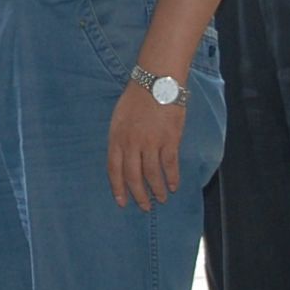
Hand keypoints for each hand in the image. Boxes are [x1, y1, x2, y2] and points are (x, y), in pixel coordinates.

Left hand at [107, 83, 182, 209]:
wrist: (157, 82)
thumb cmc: (136, 98)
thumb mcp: (118, 118)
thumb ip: (120, 139)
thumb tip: (123, 160)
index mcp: (116, 138)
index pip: (114, 169)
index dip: (118, 187)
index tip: (122, 202)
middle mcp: (132, 143)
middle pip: (133, 176)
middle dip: (139, 194)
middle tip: (145, 206)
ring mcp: (151, 143)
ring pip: (153, 174)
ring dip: (158, 190)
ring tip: (162, 198)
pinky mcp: (169, 140)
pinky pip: (170, 165)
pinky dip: (173, 178)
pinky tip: (174, 186)